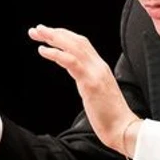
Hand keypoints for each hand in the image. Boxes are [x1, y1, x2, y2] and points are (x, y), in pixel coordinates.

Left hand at [28, 24, 139, 154]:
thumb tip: (78, 77)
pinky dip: (56, 53)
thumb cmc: (110, 117)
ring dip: (53, 38)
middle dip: (55, 33)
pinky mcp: (90, 82)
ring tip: (37, 34)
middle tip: (36, 29)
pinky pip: (71, 61)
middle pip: (76, 40)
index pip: (82, 44)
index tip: (48, 35)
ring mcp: (96, 73)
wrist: (124, 129)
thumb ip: (88, 81)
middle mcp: (99, 66)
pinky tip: (43, 50)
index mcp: (100, 68)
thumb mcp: (97, 93)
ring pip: (73, 46)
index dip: (64, 36)